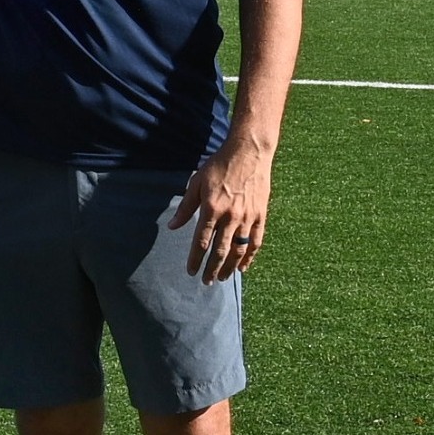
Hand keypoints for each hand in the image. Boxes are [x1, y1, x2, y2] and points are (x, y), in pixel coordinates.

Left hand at [167, 139, 273, 283]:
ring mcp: (248, 217)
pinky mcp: (261, 215)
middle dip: (212, 268)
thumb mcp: (196, 183)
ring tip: (222, 278)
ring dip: (230, 266)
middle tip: (206, 282)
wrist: (248, 153)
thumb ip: (185, 207)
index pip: (201, 241)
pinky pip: (256, 241)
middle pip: (220, 250)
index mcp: (211, 209)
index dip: (196, 259)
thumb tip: (172, 226)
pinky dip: (250, 256)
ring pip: (239, 249)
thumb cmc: (218, 166)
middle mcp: (230, 217)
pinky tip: (244, 267)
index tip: (191, 271)